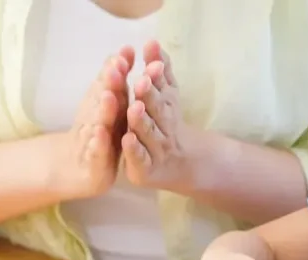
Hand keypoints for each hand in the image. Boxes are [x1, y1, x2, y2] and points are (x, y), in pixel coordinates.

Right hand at [51, 47, 134, 199]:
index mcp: (103, 106)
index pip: (111, 84)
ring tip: (109, 96)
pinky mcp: (92, 162)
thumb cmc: (96, 134)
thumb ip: (115, 81)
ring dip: (102, 109)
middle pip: (103, 99)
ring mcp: (91, 140)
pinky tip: (101, 134)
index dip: (118, 68)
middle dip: (110, 83)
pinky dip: (97, 142)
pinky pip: (95, 151)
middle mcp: (95, 118)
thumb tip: (126, 50)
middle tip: (117, 67)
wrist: (74, 170)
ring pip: (97, 122)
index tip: (126, 52)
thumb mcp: (107, 107)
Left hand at [122, 40, 207, 190]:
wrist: (179, 165)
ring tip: (135, 108)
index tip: (150, 66)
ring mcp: (155, 149)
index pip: (161, 90)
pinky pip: (139, 158)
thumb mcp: (167, 95)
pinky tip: (127, 139)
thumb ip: (161, 70)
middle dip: (150, 96)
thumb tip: (151, 41)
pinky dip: (135, 150)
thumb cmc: (166, 126)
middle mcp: (163, 127)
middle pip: (156, 110)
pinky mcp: (145, 169)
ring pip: (148, 133)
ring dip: (142, 121)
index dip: (157, 79)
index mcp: (166, 107)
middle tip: (142, 82)